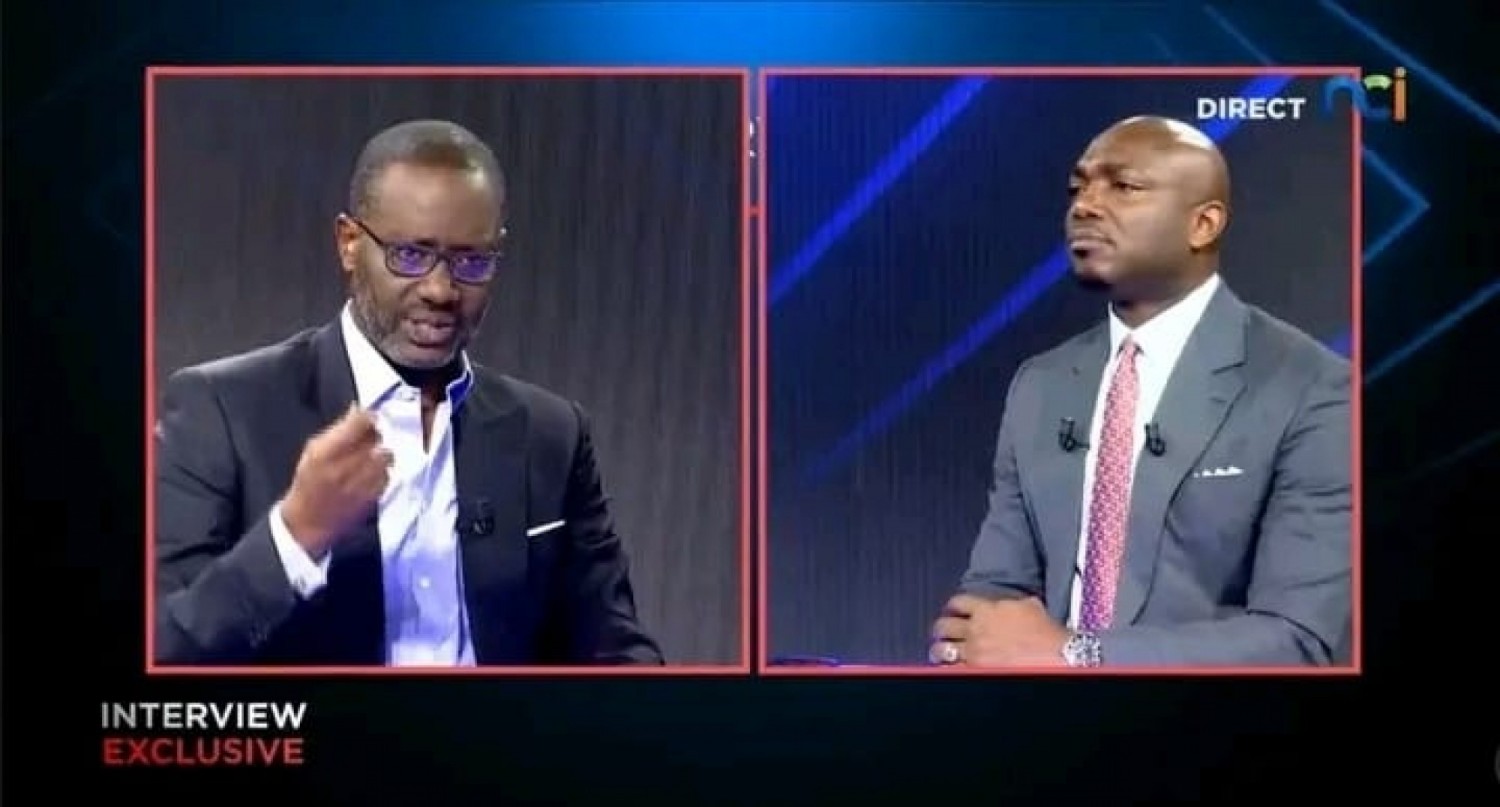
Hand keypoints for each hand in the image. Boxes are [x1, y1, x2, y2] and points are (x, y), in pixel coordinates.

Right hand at [280, 403, 392, 558]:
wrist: (308, 521)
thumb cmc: (308, 482)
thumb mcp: (313, 451)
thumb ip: (338, 430)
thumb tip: (358, 409)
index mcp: (324, 452)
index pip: (359, 423)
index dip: (368, 417)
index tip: (369, 417)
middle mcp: (344, 467)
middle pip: (375, 439)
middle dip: (375, 435)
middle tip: (370, 437)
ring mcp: (360, 484)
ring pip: (385, 456)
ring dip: (381, 453)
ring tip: (370, 457)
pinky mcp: (372, 497)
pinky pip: (387, 475)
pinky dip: (383, 471)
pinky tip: (371, 474)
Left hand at [929, 595, 1070, 667]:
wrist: (1056, 655)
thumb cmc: (1047, 634)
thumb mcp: (1031, 606)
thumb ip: (1014, 603)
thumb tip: (1014, 604)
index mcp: (988, 610)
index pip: (959, 602)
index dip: (954, 606)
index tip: (953, 609)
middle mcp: (976, 629)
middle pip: (945, 625)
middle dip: (942, 628)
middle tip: (943, 631)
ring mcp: (974, 652)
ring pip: (942, 649)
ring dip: (940, 649)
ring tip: (940, 651)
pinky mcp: (976, 670)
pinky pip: (952, 668)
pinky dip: (948, 667)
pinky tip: (949, 668)